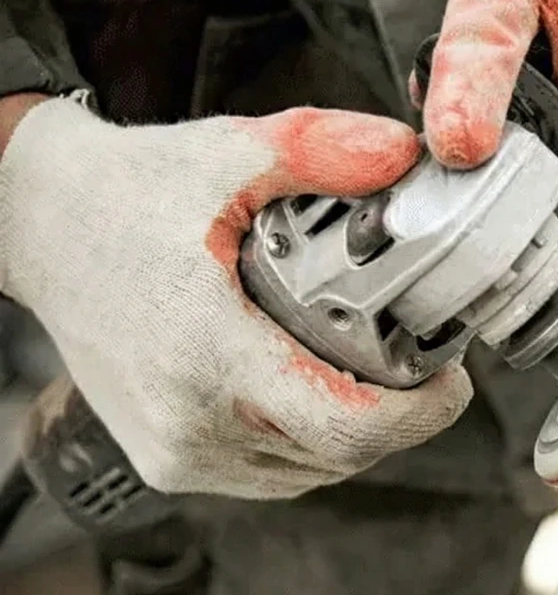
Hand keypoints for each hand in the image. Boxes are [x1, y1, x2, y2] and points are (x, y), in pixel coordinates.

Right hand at [0, 97, 472, 498]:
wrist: (39, 225)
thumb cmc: (127, 193)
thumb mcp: (229, 151)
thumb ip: (322, 148)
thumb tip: (404, 155)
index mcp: (209, 350)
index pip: (346, 425)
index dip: (421, 412)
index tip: (453, 377)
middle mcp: (191, 418)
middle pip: (341, 455)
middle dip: (403, 416)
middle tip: (426, 362)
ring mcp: (176, 449)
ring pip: (311, 472)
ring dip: (359, 432)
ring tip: (378, 372)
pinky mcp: (167, 460)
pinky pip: (272, 472)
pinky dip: (312, 443)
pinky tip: (322, 389)